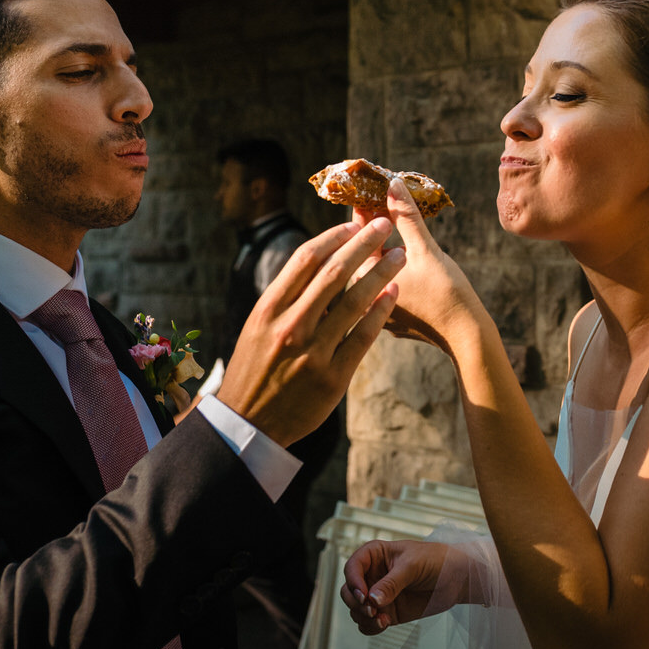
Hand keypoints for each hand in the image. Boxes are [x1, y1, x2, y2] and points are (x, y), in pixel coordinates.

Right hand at [216, 218, 403, 446]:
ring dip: (381, 273)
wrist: (248, 423)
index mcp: (269, 309)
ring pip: (355, 301)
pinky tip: (394, 294)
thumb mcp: (258, 327)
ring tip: (399, 256)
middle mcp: (290, 326)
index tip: (352, 225)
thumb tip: (317, 261)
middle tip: (384, 225)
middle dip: (363, 244)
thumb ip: (286, 297)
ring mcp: (313, 353)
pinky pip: (363, 337)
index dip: (333, 237)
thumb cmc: (255, 368)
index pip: (305, 260)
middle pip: (334, 273)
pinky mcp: (333, 378)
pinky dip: (380, 311)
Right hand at [340, 540, 458, 633]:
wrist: (455, 578)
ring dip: (363, 617)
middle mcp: (373, 575)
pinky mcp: (387, 611)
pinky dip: (371, 627)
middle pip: (348, 591)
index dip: (353, 580)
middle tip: (371, 610)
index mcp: (375, 555)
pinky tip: (384, 624)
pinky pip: (368, 623)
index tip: (363, 594)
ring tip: (381, 619)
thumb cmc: (436, 559)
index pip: (353, 566)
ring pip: (356, 609)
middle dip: (355, 602)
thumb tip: (373, 599)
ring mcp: (379, 595)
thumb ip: (392, 583)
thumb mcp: (413, 565)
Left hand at [354, 178, 480, 351]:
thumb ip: (406, 216)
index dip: (362, 209)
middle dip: (372, 225)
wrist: (466, 336)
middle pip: (362, 253)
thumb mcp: (425, 249)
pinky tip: (404, 250)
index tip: (368, 187)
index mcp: (361, 282)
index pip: (354, 237)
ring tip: (394, 219)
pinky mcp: (393, 318)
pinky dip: (392, 265)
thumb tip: (392, 183)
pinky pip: (385, 283)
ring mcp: (377, 311)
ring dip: (383, 245)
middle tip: (381, 198)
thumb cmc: (445, 293)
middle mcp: (362, 300)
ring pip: (374, 269)